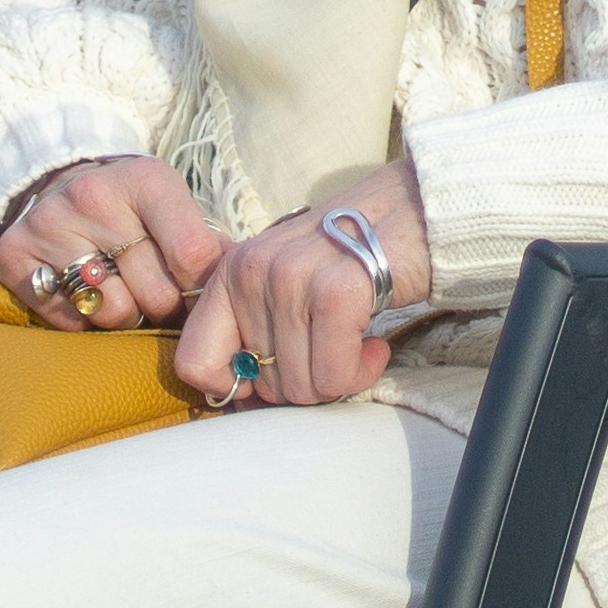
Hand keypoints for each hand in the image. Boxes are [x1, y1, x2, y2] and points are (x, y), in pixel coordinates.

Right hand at [0, 152, 228, 329]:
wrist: (59, 181)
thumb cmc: (132, 207)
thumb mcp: (173, 208)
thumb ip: (206, 248)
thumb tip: (232, 293)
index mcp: (145, 180)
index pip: (193, 257)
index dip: (203, 290)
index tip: (201, 296)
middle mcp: (93, 197)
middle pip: (156, 294)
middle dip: (166, 307)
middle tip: (159, 295)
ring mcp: (50, 225)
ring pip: (112, 313)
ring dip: (125, 315)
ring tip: (121, 289)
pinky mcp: (15, 255)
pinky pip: (69, 321)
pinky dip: (83, 320)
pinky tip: (84, 291)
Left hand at [177, 157, 433, 410]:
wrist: (414, 208)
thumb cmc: (350, 256)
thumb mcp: (286, 280)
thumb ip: (257, 327)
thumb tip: (242, 399)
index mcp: (228, 273)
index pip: (194, 363)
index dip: (234, 389)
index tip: (278, 376)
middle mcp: (250, 273)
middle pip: (262, 386)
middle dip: (306, 384)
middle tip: (335, 353)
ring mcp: (289, 280)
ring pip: (301, 386)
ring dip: (340, 379)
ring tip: (360, 345)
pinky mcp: (334, 293)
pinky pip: (335, 376)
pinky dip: (361, 372)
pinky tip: (375, 347)